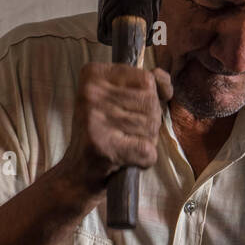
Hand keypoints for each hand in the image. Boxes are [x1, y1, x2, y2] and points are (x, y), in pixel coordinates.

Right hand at [60, 62, 173, 195]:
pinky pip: (147, 150)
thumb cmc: (103, 131)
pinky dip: (144, 159)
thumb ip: (144, 84)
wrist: (78, 170)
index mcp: (93, 74)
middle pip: (151, 102)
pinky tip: (127, 158)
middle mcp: (91, 93)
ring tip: (124, 144)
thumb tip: (165, 84)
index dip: (150, 98)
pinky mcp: (103, 146)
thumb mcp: (117, 97)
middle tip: (126, 132)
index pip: (146, 79)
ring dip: (146, 140)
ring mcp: (95, 119)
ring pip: (151, 126)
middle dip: (149, 121)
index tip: (130, 110)